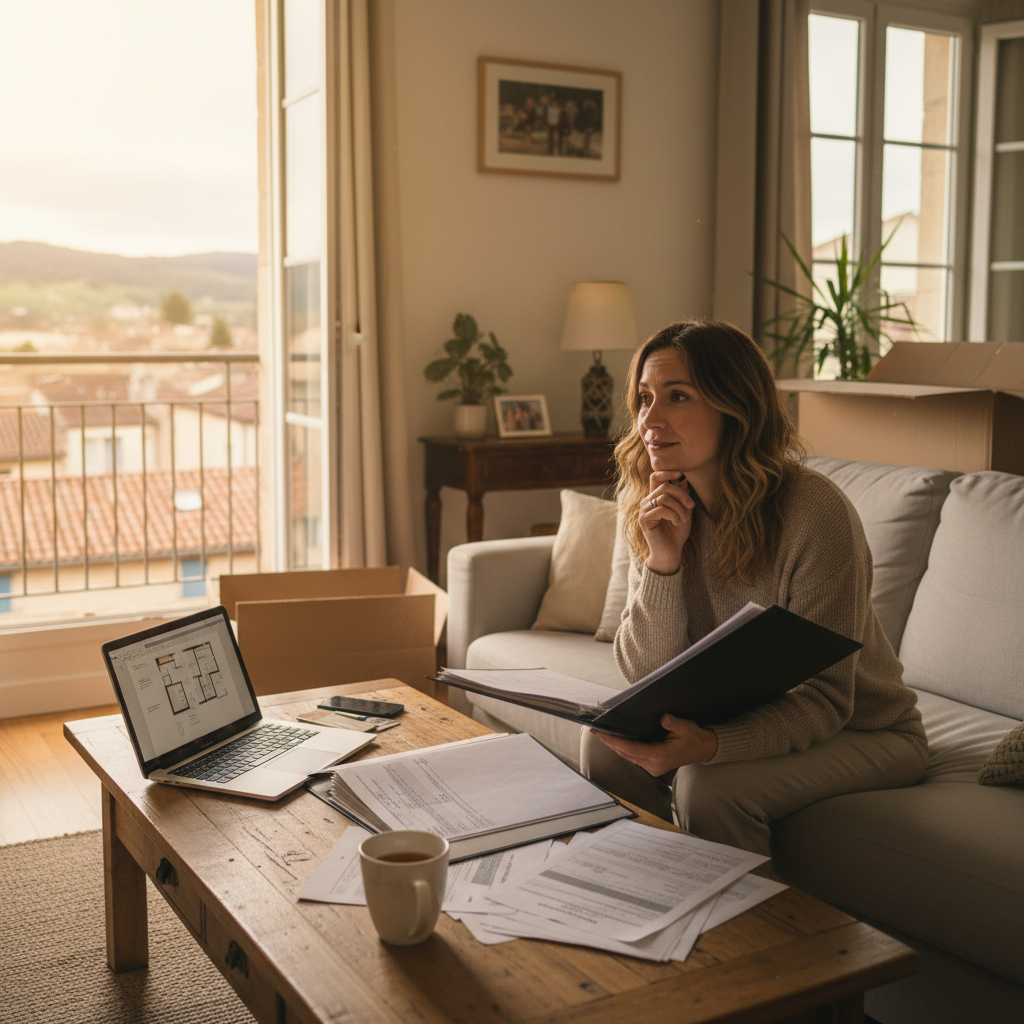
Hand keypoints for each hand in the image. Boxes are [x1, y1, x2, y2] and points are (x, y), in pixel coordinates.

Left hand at [590, 714, 717, 775]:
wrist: (703, 749)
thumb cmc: (694, 737)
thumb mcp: (686, 727)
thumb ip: (673, 723)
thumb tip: (663, 717)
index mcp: (659, 756)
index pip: (630, 748)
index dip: (613, 741)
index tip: (600, 733)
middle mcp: (653, 764)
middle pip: (625, 753)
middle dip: (609, 742)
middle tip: (595, 730)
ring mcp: (652, 767)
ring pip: (627, 756)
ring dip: (615, 745)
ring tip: (601, 733)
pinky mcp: (652, 765)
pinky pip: (633, 756)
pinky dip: (623, 748)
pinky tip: (616, 739)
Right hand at [640, 472, 695, 574]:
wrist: (671, 552)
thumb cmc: (677, 532)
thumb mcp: (683, 511)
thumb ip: (682, 496)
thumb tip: (683, 479)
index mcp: (656, 497)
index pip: (655, 477)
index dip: (667, 472)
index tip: (681, 474)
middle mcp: (647, 501)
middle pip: (665, 486)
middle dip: (682, 494)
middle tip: (692, 505)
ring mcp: (644, 510)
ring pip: (664, 498)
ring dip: (679, 508)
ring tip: (684, 519)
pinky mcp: (644, 519)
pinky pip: (661, 509)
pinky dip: (673, 515)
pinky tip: (677, 523)